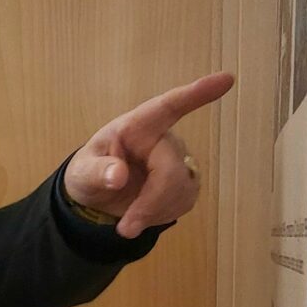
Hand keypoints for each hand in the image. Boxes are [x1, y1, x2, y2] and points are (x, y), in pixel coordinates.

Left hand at [64, 72, 234, 237]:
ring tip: (130, 220)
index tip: (225, 79)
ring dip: (155, 213)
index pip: (168, 107)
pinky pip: (185, 202)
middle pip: (170, 172)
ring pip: (182, 190)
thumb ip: (95, 172)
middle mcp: (163, 139)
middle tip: (126, 228)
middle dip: (150, 203)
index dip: (197, 94)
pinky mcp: (187, 181)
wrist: (98, 195)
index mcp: (136, 127)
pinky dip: (162, 215)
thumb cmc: (90, 172)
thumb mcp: (81, 174)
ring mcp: (179, 159)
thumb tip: (117, 176)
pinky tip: (146, 213)